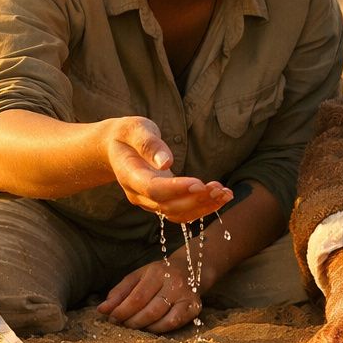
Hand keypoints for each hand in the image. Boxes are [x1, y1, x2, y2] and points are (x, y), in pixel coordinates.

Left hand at [97, 257, 202, 332]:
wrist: (191, 268)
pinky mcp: (194, 306)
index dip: (123, 311)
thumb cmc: (159, 275)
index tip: (112, 318)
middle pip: (150, 310)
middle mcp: (174, 283)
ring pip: (162, 318)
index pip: (137, 297)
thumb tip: (101, 310)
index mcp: (157, 273)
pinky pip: (176, 323)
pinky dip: (160, 329)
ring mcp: (186, 296)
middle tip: (123, 325)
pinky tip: (152, 328)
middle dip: (132, 321)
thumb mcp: (138, 277)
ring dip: (144, 326)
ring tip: (135, 326)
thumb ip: (119, 292)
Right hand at [106, 117, 232, 222]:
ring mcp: (148, 201)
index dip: (176, 189)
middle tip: (220, 188)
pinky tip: (221, 198)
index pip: (153, 188)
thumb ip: (149, 144)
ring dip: (203, 207)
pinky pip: (181, 212)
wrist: (116, 147)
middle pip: (167, 206)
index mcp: (129, 175)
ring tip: (226, 194)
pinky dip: (202, 208)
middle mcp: (138, 194)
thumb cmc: (127, 135)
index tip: (199, 183)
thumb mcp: (135, 129)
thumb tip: (166, 162)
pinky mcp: (161, 202)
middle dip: (196, 199)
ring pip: (176, 214)